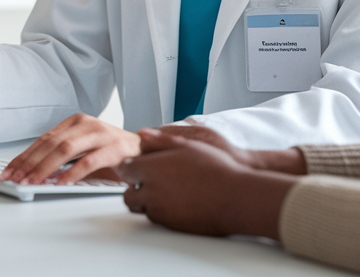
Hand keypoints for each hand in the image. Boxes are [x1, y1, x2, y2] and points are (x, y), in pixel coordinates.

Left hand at [0, 114, 139, 184]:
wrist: (145, 149)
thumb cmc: (110, 151)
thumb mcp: (82, 148)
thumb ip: (60, 155)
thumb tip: (30, 171)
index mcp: (75, 122)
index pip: (43, 139)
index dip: (23, 156)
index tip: (8, 172)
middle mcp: (87, 124)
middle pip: (51, 144)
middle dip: (29, 163)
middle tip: (15, 179)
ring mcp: (101, 134)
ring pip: (66, 150)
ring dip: (45, 168)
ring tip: (32, 182)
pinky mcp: (114, 149)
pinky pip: (89, 161)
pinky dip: (72, 173)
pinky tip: (60, 183)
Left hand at [119, 131, 297, 237]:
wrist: (234, 197)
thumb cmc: (215, 169)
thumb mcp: (188, 145)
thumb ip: (160, 140)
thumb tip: (142, 135)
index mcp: (150, 169)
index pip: (125, 169)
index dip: (132, 166)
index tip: (140, 164)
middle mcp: (150, 191)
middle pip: (128, 194)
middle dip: (135, 187)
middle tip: (151, 180)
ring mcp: (159, 211)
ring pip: (141, 207)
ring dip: (147, 200)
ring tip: (167, 190)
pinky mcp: (170, 225)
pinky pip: (156, 218)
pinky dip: (161, 211)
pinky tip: (178, 201)